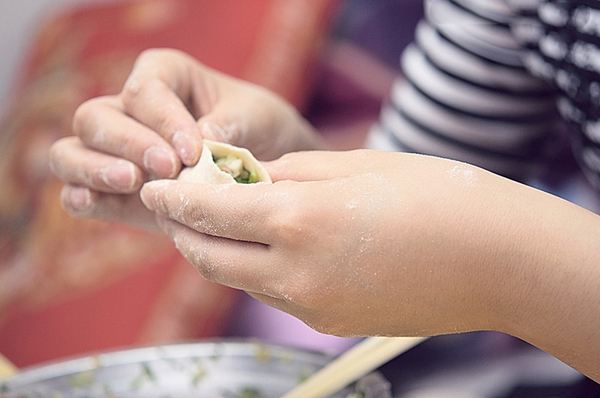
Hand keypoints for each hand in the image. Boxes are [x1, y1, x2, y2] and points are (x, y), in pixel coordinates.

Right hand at [49, 48, 321, 228]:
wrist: (259, 163)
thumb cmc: (258, 126)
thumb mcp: (258, 117)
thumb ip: (232, 125)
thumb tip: (204, 141)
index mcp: (164, 75)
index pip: (145, 91)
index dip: (164, 120)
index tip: (194, 151)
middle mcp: (129, 110)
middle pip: (96, 117)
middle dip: (129, 143)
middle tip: (167, 169)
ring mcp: (114, 152)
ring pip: (71, 152)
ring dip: (93, 169)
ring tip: (132, 183)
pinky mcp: (112, 191)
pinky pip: (77, 192)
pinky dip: (80, 198)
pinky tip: (92, 205)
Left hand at [140, 149, 599, 380]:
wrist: (495, 260)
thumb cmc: (434, 196)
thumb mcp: (354, 165)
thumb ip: (290, 174)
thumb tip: (251, 181)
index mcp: (299, 220)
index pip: (210, 212)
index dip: (176, 200)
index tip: (156, 191)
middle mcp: (295, 272)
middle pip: (211, 258)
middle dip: (187, 233)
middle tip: (182, 211)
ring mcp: (311, 306)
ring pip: (240, 280)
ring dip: (221, 254)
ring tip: (226, 226)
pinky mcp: (329, 323)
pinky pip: (277, 295)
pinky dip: (260, 271)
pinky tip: (276, 249)